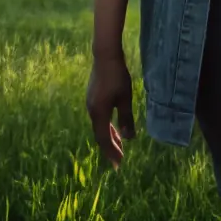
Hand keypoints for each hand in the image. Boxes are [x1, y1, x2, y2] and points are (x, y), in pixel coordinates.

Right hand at [86, 52, 135, 168]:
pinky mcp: (92, 97)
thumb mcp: (125, 99)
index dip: (111, 152)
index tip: (118, 164)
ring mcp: (90, 103)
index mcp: (99, 113)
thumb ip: (126, 119)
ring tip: (119, 143)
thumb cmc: (117, 77)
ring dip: (109, 136)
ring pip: (99, 125)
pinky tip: (113, 125)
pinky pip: (99, 117)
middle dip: (110, 147)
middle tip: (119, 159)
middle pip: (100, 134)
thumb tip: (130, 139)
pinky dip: (106, 126)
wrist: (105, 56)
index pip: (104, 139)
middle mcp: (91, 111)